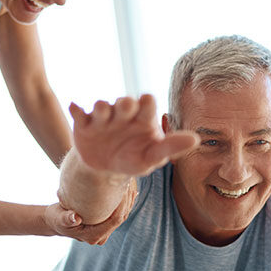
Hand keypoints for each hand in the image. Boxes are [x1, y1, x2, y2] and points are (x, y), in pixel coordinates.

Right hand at [44, 180, 137, 244]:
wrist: (56, 221)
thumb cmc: (56, 218)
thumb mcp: (58, 217)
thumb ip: (66, 219)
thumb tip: (75, 218)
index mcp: (93, 236)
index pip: (114, 220)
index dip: (121, 205)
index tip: (123, 188)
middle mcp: (102, 235)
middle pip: (121, 217)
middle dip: (126, 199)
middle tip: (128, 181)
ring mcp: (105, 230)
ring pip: (123, 214)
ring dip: (127, 198)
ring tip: (130, 181)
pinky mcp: (106, 223)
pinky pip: (119, 212)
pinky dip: (124, 200)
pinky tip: (129, 187)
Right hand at [69, 94, 197, 176]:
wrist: (106, 169)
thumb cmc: (134, 158)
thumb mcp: (153, 156)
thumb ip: (172, 147)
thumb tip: (196, 139)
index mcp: (142, 117)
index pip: (147, 104)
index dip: (146, 103)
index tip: (146, 101)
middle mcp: (123, 113)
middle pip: (124, 102)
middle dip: (124, 104)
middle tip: (126, 106)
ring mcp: (103, 117)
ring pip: (102, 106)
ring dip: (102, 108)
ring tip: (102, 111)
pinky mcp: (84, 123)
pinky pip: (79, 113)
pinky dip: (76, 109)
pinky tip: (74, 107)